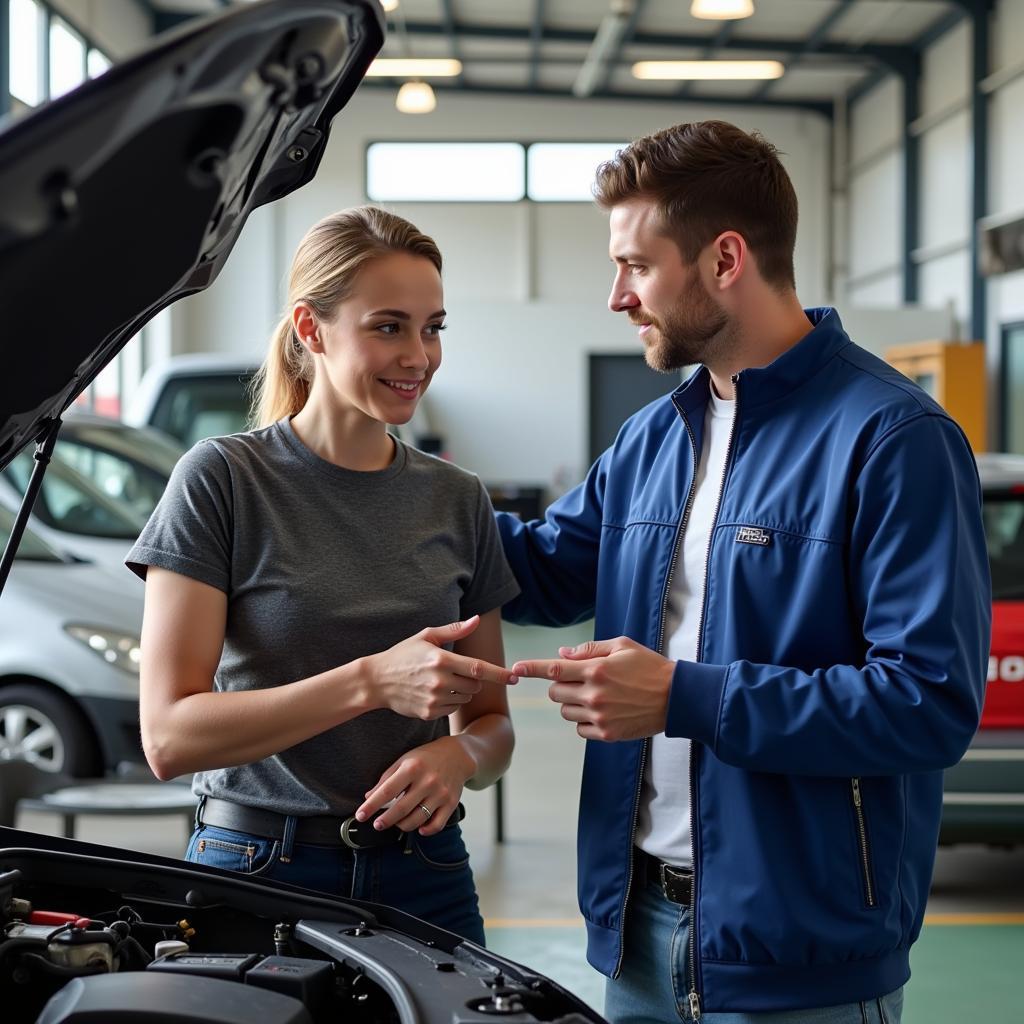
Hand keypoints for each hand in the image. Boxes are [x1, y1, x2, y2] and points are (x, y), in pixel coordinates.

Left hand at [355, 736, 474, 834]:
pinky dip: (426, 830)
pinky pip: (437, 824)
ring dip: (402, 825)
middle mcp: (428, 781)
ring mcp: (440, 793)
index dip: (372, 805)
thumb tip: (369, 797)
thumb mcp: (404, 760)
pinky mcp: (451, 803)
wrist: (458, 755)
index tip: (361, 815)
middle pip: (401, 808)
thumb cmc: (426, 757)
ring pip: (417, 819)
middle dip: (385, 820)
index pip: (387, 791)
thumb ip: (386, 778)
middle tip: (377, 824)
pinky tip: (418, 828)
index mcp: (413, 767)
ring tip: (396, 823)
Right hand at [365, 615, 517, 719]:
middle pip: (475, 685)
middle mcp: (440, 681)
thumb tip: (476, 619)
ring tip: (441, 681)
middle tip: (455, 671)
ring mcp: (434, 699)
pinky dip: (449, 703)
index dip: (499, 674)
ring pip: (465, 698)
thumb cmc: (404, 655)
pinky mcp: (429, 714)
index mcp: (441, 659)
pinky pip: (452, 710)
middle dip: (473, 679)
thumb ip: (454, 629)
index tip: (515, 677)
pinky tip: (433, 693)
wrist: (377, 681)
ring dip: (461, 691)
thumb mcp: (426, 636)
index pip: (479, 668)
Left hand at [512, 636, 673, 741]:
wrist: (676, 697)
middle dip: (562, 686)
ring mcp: (600, 717)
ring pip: (565, 712)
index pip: (553, 669)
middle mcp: (595, 694)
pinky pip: (579, 729)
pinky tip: (604, 712)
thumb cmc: (649, 667)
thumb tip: (561, 655)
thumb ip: (589, 650)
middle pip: (555, 693)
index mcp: (596, 670)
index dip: (531, 668)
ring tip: (597, 696)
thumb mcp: (622, 647)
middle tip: (581, 680)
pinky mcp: (607, 734)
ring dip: (572, 704)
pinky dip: (584, 720)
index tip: (515, 668)